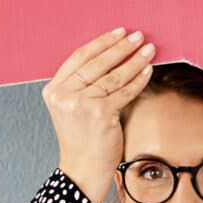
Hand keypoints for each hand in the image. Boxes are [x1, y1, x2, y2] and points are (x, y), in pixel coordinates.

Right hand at [44, 29, 157, 202]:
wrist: (83, 168)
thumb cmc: (83, 139)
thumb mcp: (73, 107)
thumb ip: (83, 85)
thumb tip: (113, 58)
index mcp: (54, 89)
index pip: (79, 57)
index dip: (101, 43)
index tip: (119, 33)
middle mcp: (64, 94)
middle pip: (96, 62)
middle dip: (120, 47)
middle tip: (138, 37)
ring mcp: (80, 103)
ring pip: (112, 75)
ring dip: (133, 60)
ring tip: (149, 50)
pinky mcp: (99, 113)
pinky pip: (123, 91)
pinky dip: (138, 80)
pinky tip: (148, 70)